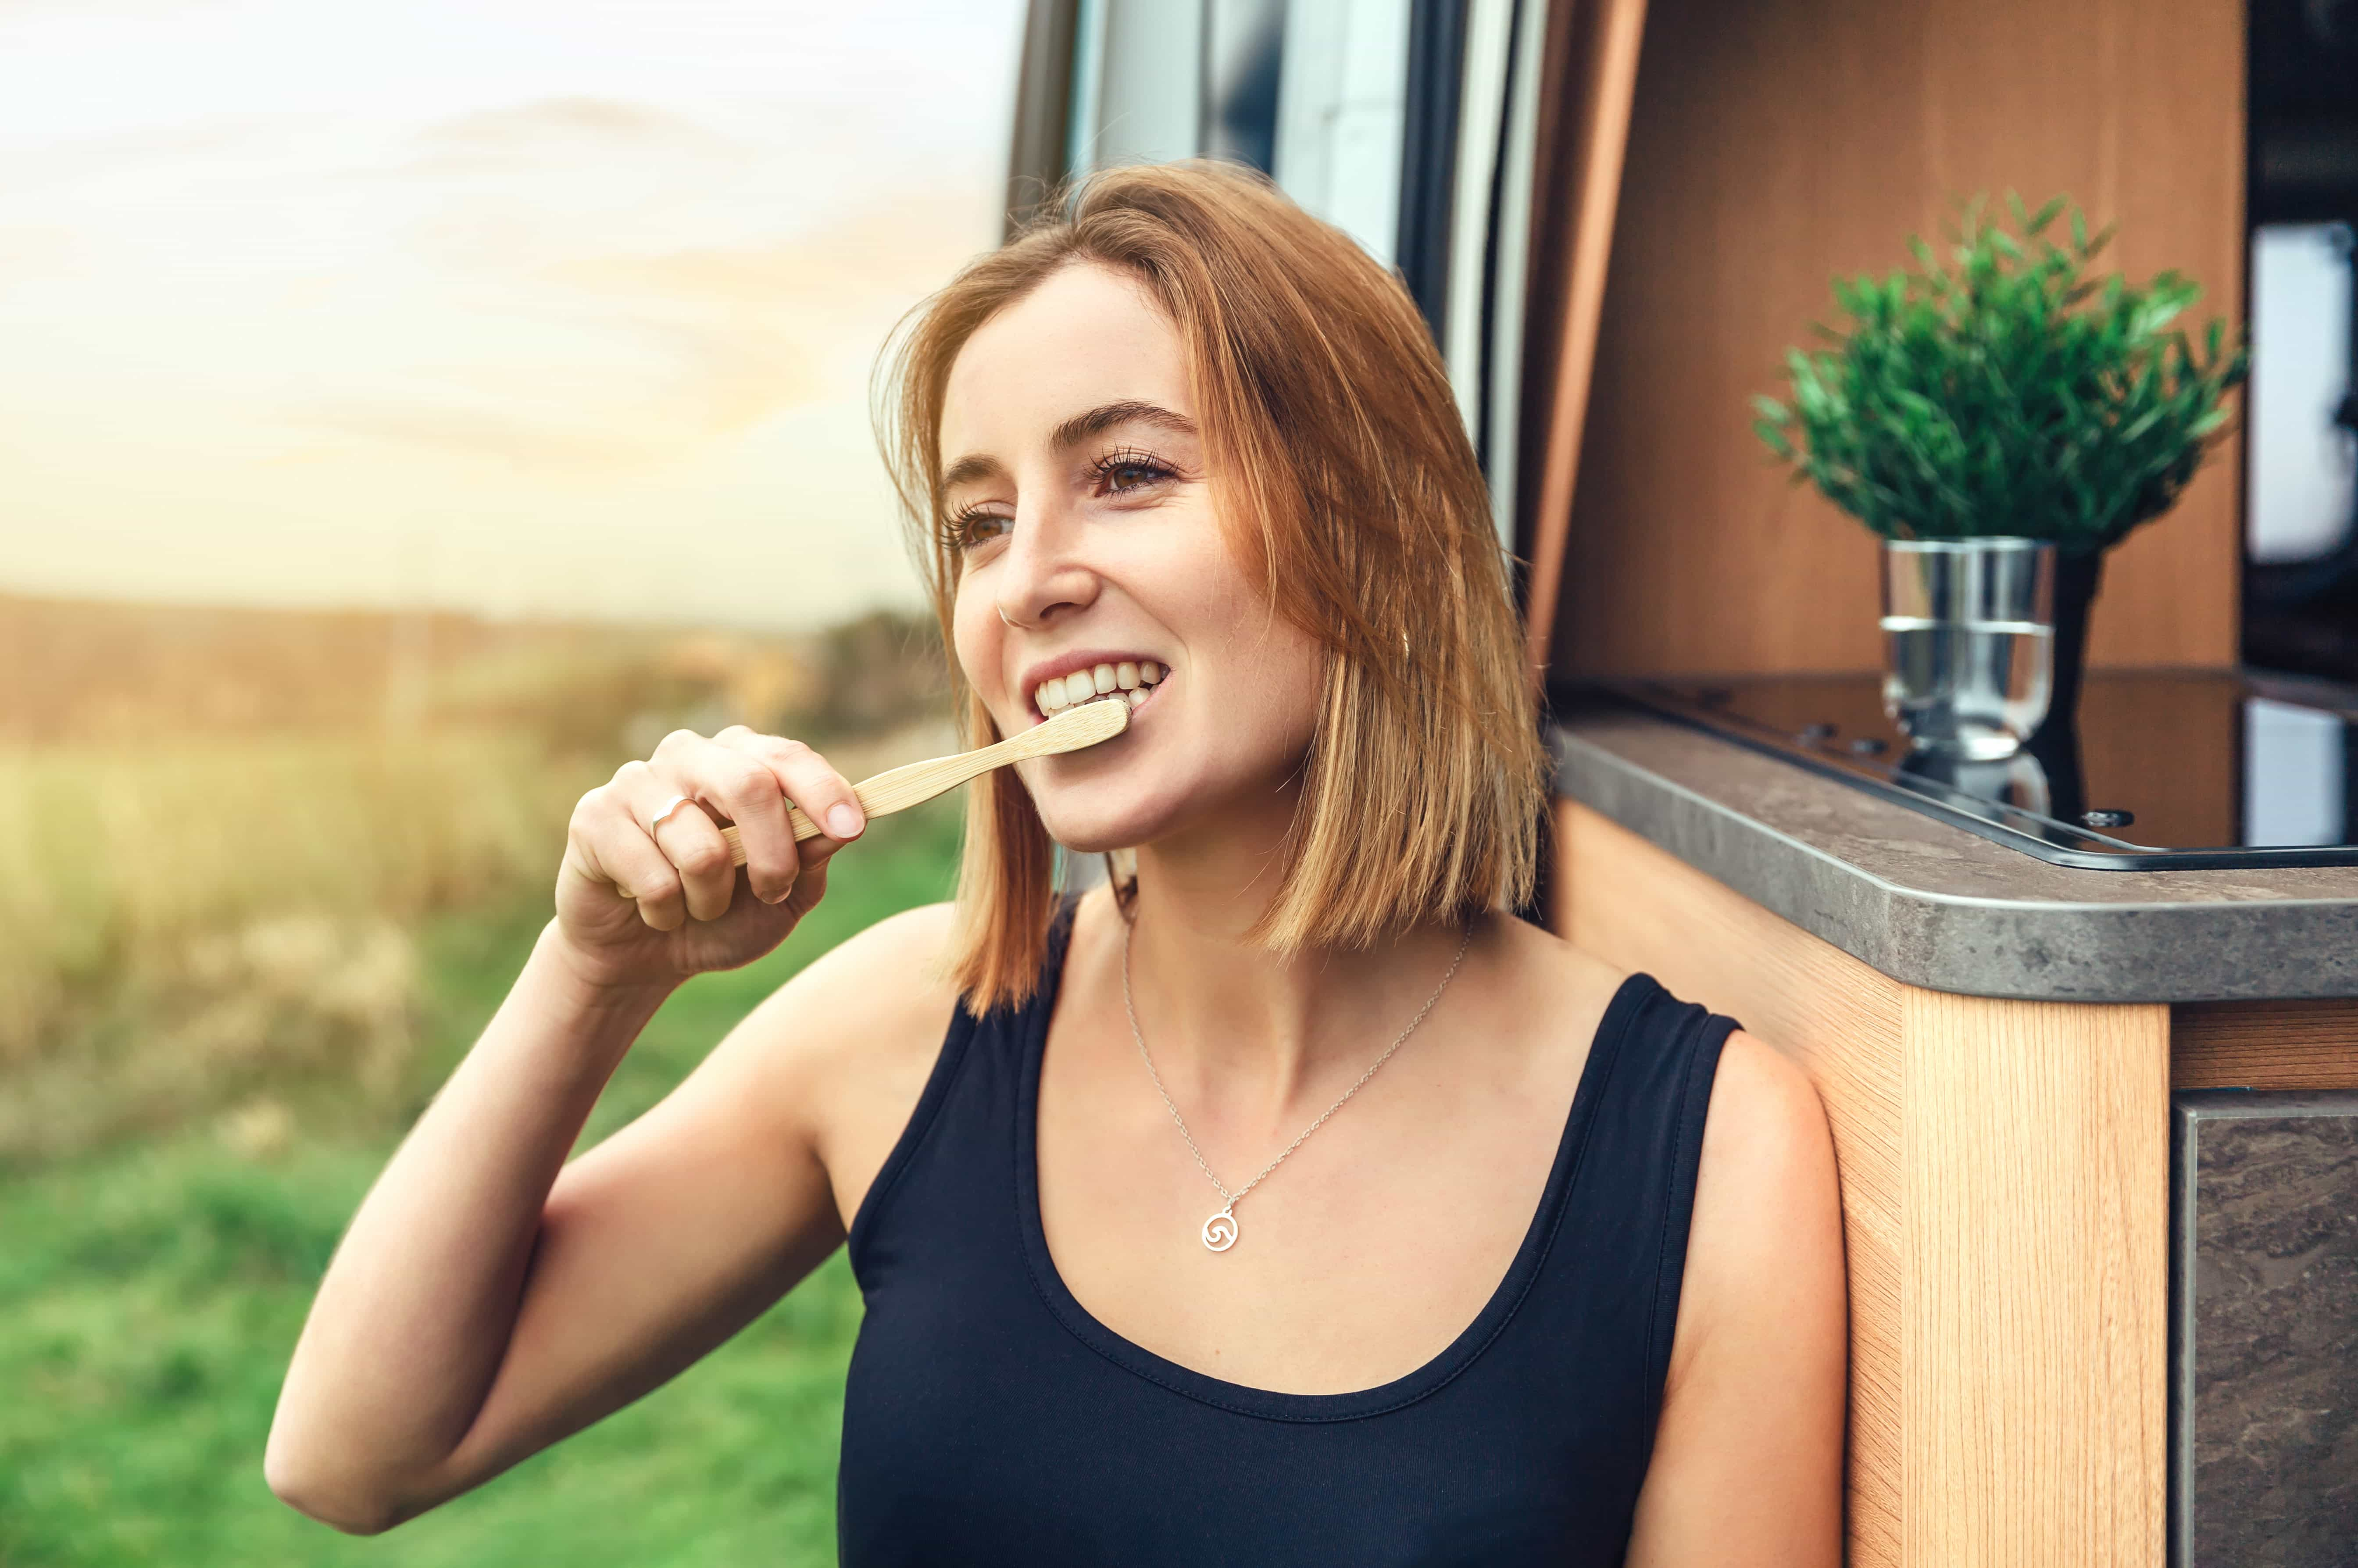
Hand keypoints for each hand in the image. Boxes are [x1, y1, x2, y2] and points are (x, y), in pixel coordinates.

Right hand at [550, 726, 864, 991]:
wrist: (641, 955)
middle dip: (773, 854)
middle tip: (772, 894)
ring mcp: (636, 780)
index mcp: (740, 760)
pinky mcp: (594, 816)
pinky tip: (654, 910)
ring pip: (701, 846)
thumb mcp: (782, 899)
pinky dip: (666, 912)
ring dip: (712, 900)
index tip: (853, 828)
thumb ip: (811, 861)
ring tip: (698, 907)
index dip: (823, 790)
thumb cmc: (721, 917)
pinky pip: (653, 877)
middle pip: (748, 784)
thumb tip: (845, 828)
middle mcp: (689, 756)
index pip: (788, 756)